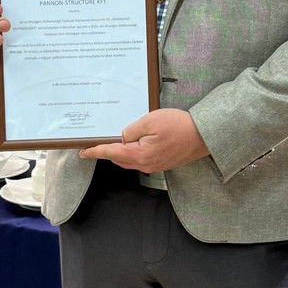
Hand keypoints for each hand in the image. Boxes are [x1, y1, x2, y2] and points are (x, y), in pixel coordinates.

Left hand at [79, 109, 208, 172]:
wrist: (204, 135)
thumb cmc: (179, 126)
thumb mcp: (150, 121)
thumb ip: (131, 130)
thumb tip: (123, 137)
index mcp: (139, 155)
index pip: (111, 153)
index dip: (95, 152)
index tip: (83, 152)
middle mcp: (145, 165)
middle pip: (119, 159)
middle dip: (107, 151)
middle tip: (97, 142)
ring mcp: (155, 166)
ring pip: (130, 160)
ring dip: (121, 152)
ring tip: (115, 140)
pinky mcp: (162, 163)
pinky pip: (141, 160)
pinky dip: (133, 152)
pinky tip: (135, 142)